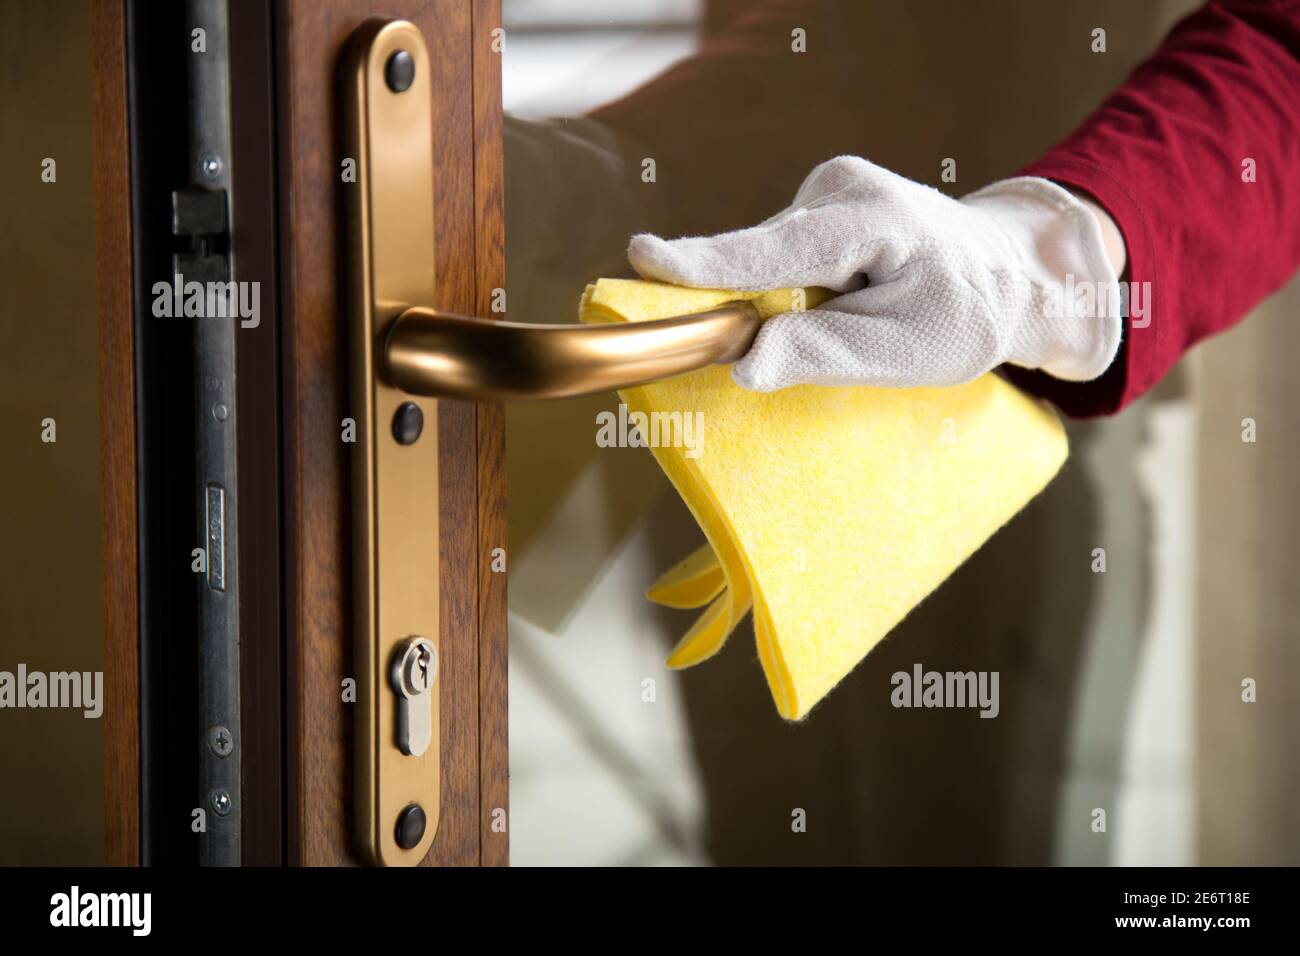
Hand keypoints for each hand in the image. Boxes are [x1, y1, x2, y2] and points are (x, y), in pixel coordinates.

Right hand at [628, 156, 1122, 391]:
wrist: (1003, 275)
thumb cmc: (961, 316)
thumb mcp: (903, 352)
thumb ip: (822, 355)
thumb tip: (743, 364)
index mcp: (869, 218)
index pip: (773, 251)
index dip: (705, 263)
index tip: (642, 256)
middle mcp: (840, 187)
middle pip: (760, 259)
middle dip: (755, 308)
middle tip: (802, 348)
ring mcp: (829, 187)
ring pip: (767, 261)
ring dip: (784, 301)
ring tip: (857, 316)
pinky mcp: (819, 203)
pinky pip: (779, 256)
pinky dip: (793, 289)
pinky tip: (843, 299)